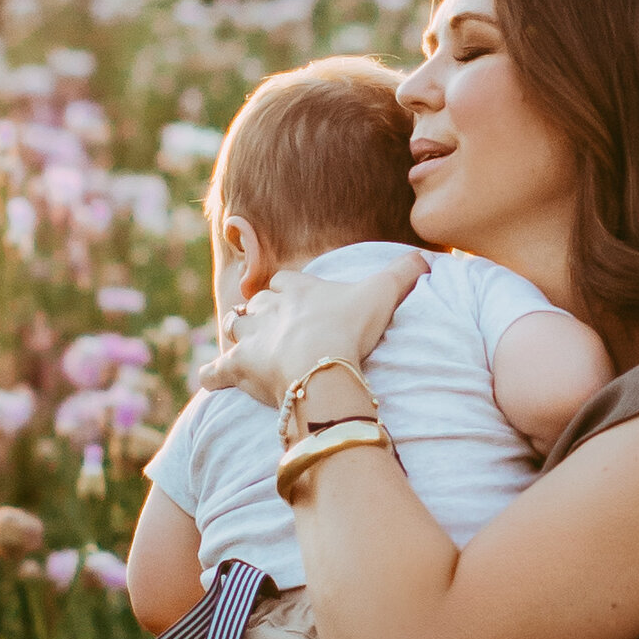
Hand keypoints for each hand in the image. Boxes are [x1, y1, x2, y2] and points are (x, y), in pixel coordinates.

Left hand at [197, 253, 428, 402]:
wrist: (321, 363)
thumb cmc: (350, 327)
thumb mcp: (383, 293)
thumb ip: (405, 273)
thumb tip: (426, 259)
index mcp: (299, 290)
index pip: (285, 282)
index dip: (288, 291)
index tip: (294, 299)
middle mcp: (269, 310)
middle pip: (257, 305)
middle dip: (260, 313)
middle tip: (271, 328)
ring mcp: (251, 338)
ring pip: (233, 328)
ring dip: (236, 335)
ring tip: (243, 345)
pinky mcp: (239, 366)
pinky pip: (216, 370)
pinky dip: (213, 375)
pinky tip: (211, 379)